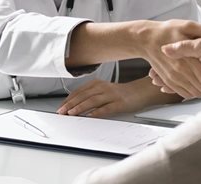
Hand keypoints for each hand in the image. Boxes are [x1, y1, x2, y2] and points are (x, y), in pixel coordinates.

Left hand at [57, 77, 175, 117]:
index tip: (60, 107)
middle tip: (62, 112)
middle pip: (84, 95)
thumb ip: (90, 96)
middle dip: (71, 104)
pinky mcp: (120, 103)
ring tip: (72, 113)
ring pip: (93, 101)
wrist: (140, 92)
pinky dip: (97, 112)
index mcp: (97, 84)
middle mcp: (103, 88)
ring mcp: (112, 95)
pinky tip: (90, 116)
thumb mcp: (103, 90)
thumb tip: (74, 106)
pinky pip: (107, 108)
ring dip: (81, 107)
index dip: (68, 99)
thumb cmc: (120, 93)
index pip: (79, 91)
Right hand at [136, 20, 200, 99]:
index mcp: (186, 59)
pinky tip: (196, 89)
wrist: (145, 39)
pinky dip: (190, 93)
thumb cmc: (166, 30)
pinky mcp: (167, 80)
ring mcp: (172, 77)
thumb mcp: (187, 25)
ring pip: (191, 92)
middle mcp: (179, 71)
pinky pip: (181, 92)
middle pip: (199, 88)